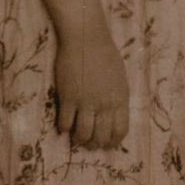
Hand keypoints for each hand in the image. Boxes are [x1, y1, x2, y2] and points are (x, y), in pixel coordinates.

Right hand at [54, 29, 129, 150]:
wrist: (86, 39)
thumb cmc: (105, 55)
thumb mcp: (119, 78)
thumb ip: (117, 98)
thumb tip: (114, 115)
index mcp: (120, 99)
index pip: (120, 130)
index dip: (113, 141)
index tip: (108, 144)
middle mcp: (104, 104)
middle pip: (101, 136)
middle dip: (95, 144)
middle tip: (90, 145)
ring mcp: (86, 102)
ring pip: (83, 134)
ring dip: (80, 140)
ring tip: (76, 138)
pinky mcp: (68, 98)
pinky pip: (65, 122)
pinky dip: (64, 128)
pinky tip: (63, 126)